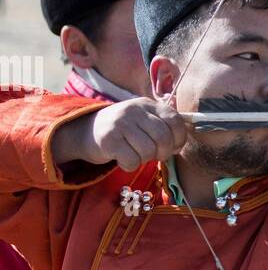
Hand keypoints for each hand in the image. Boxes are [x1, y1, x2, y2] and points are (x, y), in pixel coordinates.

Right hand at [52, 99, 187, 172]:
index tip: (172, 147)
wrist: (86, 131)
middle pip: (163, 138)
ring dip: (144, 159)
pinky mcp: (109, 139)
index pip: (175, 121)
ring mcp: (120, 123)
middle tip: (153, 155)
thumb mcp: (143, 121)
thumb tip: (179, 146)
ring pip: (148, 151)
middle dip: (163, 153)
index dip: (179, 139)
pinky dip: (130, 165)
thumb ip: (163, 127)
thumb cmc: (123, 131)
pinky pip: (132, 160)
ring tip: (135, 154)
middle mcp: (134, 110)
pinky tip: (123, 159)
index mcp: (148, 104)